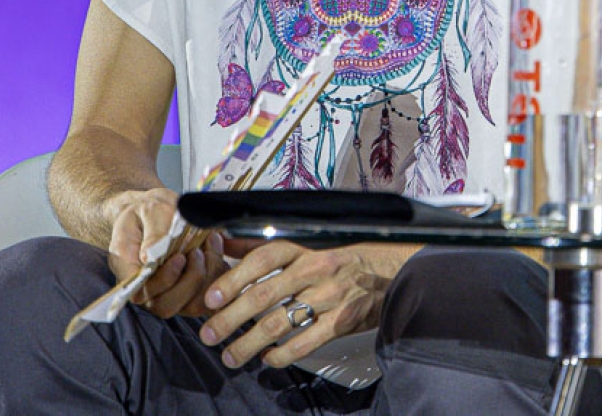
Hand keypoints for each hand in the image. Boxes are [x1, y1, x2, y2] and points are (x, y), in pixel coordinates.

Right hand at [105, 187, 224, 317]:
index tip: (180, 257)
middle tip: (196, 252)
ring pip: (191, 305)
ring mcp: (168, 294)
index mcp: (129, 271)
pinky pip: (208, 296)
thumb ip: (152, 231)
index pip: (141, 293)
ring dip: (206, 276)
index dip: (164, 280)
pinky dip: (217, 274)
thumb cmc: (147, 211)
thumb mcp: (148, 210)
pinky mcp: (190, 292)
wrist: (156, 212)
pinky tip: (215, 247)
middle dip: (188, 281)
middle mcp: (147, 290)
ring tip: (209, 244)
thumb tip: (148, 255)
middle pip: (167, 306)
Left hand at [196, 238, 413, 368]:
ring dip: (250, 343)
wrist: (392, 271)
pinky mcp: (343, 321)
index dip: (234, 276)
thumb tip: (225, 242)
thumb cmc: (345, 258)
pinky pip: (306, 343)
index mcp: (305, 246)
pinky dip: (282, 354)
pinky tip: (268, 360)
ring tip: (230, 356)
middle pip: (265, 294)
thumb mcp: (309, 243)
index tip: (211, 297)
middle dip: (231, 317)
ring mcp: (330, 297)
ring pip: (280, 323)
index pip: (263, 257)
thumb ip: (266, 246)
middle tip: (208, 333)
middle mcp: (315, 269)